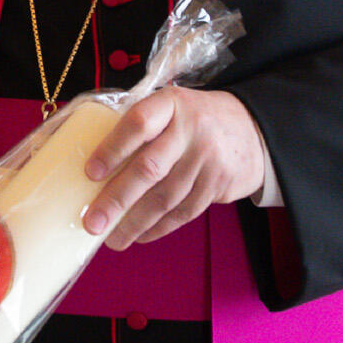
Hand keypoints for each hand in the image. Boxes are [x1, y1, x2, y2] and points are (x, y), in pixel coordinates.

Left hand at [80, 86, 265, 249]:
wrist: (253, 129)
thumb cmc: (193, 119)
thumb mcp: (171, 107)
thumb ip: (141, 127)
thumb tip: (94, 168)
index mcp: (171, 104)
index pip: (138, 124)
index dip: (112, 148)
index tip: (89, 173)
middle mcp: (191, 130)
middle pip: (149, 168)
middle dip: (117, 199)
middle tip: (92, 222)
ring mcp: (207, 159)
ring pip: (165, 197)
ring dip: (135, 222)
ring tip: (110, 238)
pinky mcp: (218, 185)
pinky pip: (183, 212)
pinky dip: (159, 227)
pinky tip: (139, 235)